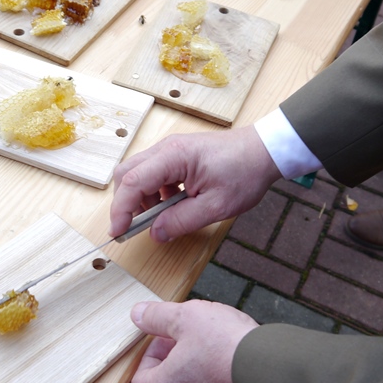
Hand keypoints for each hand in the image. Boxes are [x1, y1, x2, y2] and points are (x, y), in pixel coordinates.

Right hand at [110, 125, 281, 241]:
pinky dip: (154, 193)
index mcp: (174, 156)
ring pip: (137, 174)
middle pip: (126, 175)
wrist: (265, 150)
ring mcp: (170, 150)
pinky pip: (152, 174)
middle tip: (136, 227)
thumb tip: (156, 233)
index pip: (132, 182)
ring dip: (141, 199)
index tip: (118, 232)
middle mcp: (166, 149)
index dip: (121, 209)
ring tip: (163, 217)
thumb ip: (182, 221)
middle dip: (126, 203)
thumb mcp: (216, 206)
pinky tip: (173, 205)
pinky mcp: (176, 155)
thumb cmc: (245, 172)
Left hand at [130, 299, 258, 382]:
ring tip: (211, 341)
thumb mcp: (185, 317)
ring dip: (195, 366)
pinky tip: (230, 354)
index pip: (140, 381)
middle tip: (187, 334)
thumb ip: (157, 316)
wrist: (272, 368)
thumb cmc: (224, 343)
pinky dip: (217, 376)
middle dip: (173, 357)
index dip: (147, 356)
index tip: (163, 337)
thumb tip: (137, 314)